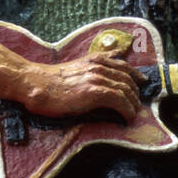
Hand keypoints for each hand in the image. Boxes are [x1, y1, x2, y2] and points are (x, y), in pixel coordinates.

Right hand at [22, 54, 143, 122]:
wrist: (35, 84)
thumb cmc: (49, 81)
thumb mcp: (74, 68)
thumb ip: (90, 68)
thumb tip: (101, 73)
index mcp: (94, 59)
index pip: (123, 64)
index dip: (135, 75)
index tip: (142, 83)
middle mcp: (99, 66)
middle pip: (128, 78)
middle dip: (135, 93)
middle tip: (137, 105)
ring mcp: (97, 78)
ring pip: (127, 90)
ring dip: (133, 104)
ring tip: (132, 114)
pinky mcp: (94, 92)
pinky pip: (120, 101)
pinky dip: (127, 111)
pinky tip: (127, 118)